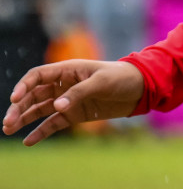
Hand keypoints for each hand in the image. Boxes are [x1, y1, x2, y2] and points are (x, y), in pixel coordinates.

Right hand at [4, 59, 143, 144]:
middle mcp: (63, 84)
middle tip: (8, 122)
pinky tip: (28, 141)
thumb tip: (57, 106)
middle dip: (19, 107)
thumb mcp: (102, 82)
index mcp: (67, 70)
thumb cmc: (121, 77)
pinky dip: (40, 132)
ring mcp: (67, 100)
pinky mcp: (74, 114)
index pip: (38, 76)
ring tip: (9, 130)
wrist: (140, 88)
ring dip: (24, 119)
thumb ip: (79, 93)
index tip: (15, 100)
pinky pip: (52, 123)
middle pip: (33, 95)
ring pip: (39, 109)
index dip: (24, 86)